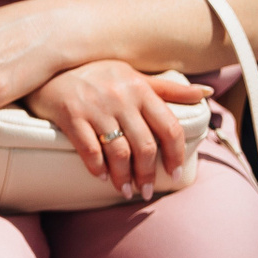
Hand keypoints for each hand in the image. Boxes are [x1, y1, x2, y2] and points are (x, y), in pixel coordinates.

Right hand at [25, 61, 212, 197]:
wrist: (50, 66)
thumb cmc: (96, 74)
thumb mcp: (133, 76)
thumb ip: (168, 89)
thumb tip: (207, 92)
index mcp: (140, 88)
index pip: (169, 127)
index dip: (175, 154)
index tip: (174, 174)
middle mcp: (121, 96)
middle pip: (144, 146)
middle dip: (147, 174)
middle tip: (146, 191)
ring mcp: (95, 106)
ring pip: (118, 152)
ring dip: (124, 177)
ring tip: (125, 189)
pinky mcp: (70, 114)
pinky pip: (89, 149)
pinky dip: (97, 167)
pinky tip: (101, 176)